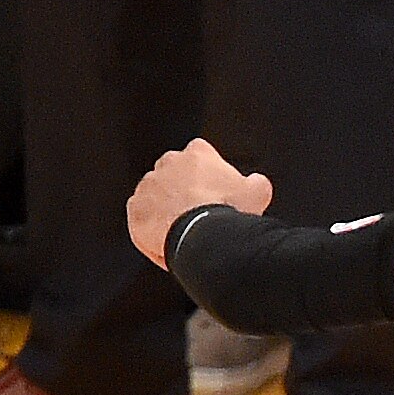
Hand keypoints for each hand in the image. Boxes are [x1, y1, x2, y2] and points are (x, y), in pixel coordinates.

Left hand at [127, 139, 268, 268]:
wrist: (202, 236)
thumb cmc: (228, 211)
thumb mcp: (258, 191)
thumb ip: (255, 182)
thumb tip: (257, 184)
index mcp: (197, 153)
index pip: (201, 155)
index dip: (209, 175)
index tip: (215, 191)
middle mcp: (168, 163)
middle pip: (174, 174)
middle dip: (183, 189)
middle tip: (199, 212)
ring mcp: (148, 186)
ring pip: (156, 196)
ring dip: (167, 209)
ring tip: (184, 231)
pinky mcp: (135, 209)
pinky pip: (142, 218)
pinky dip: (152, 228)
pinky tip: (169, 241)